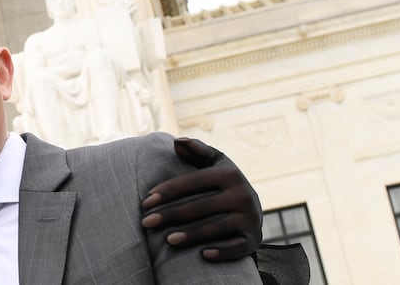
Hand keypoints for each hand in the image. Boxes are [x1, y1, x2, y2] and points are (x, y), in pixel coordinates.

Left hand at [139, 137, 261, 261]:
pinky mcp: (253, 239)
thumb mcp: (214, 163)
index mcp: (229, 174)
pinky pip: (237, 247)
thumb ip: (197, 150)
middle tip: (146, 222)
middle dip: (170, 215)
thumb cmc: (222, 183)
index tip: (145, 202)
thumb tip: (178, 143)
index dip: (168, 191)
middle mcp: (242, 195)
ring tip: (167, 240)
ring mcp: (249, 218)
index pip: (193, 182)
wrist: (252, 208)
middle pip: (200, 206)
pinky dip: (222, 252)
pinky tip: (202, 255)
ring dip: (191, 235)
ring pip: (216, 228)